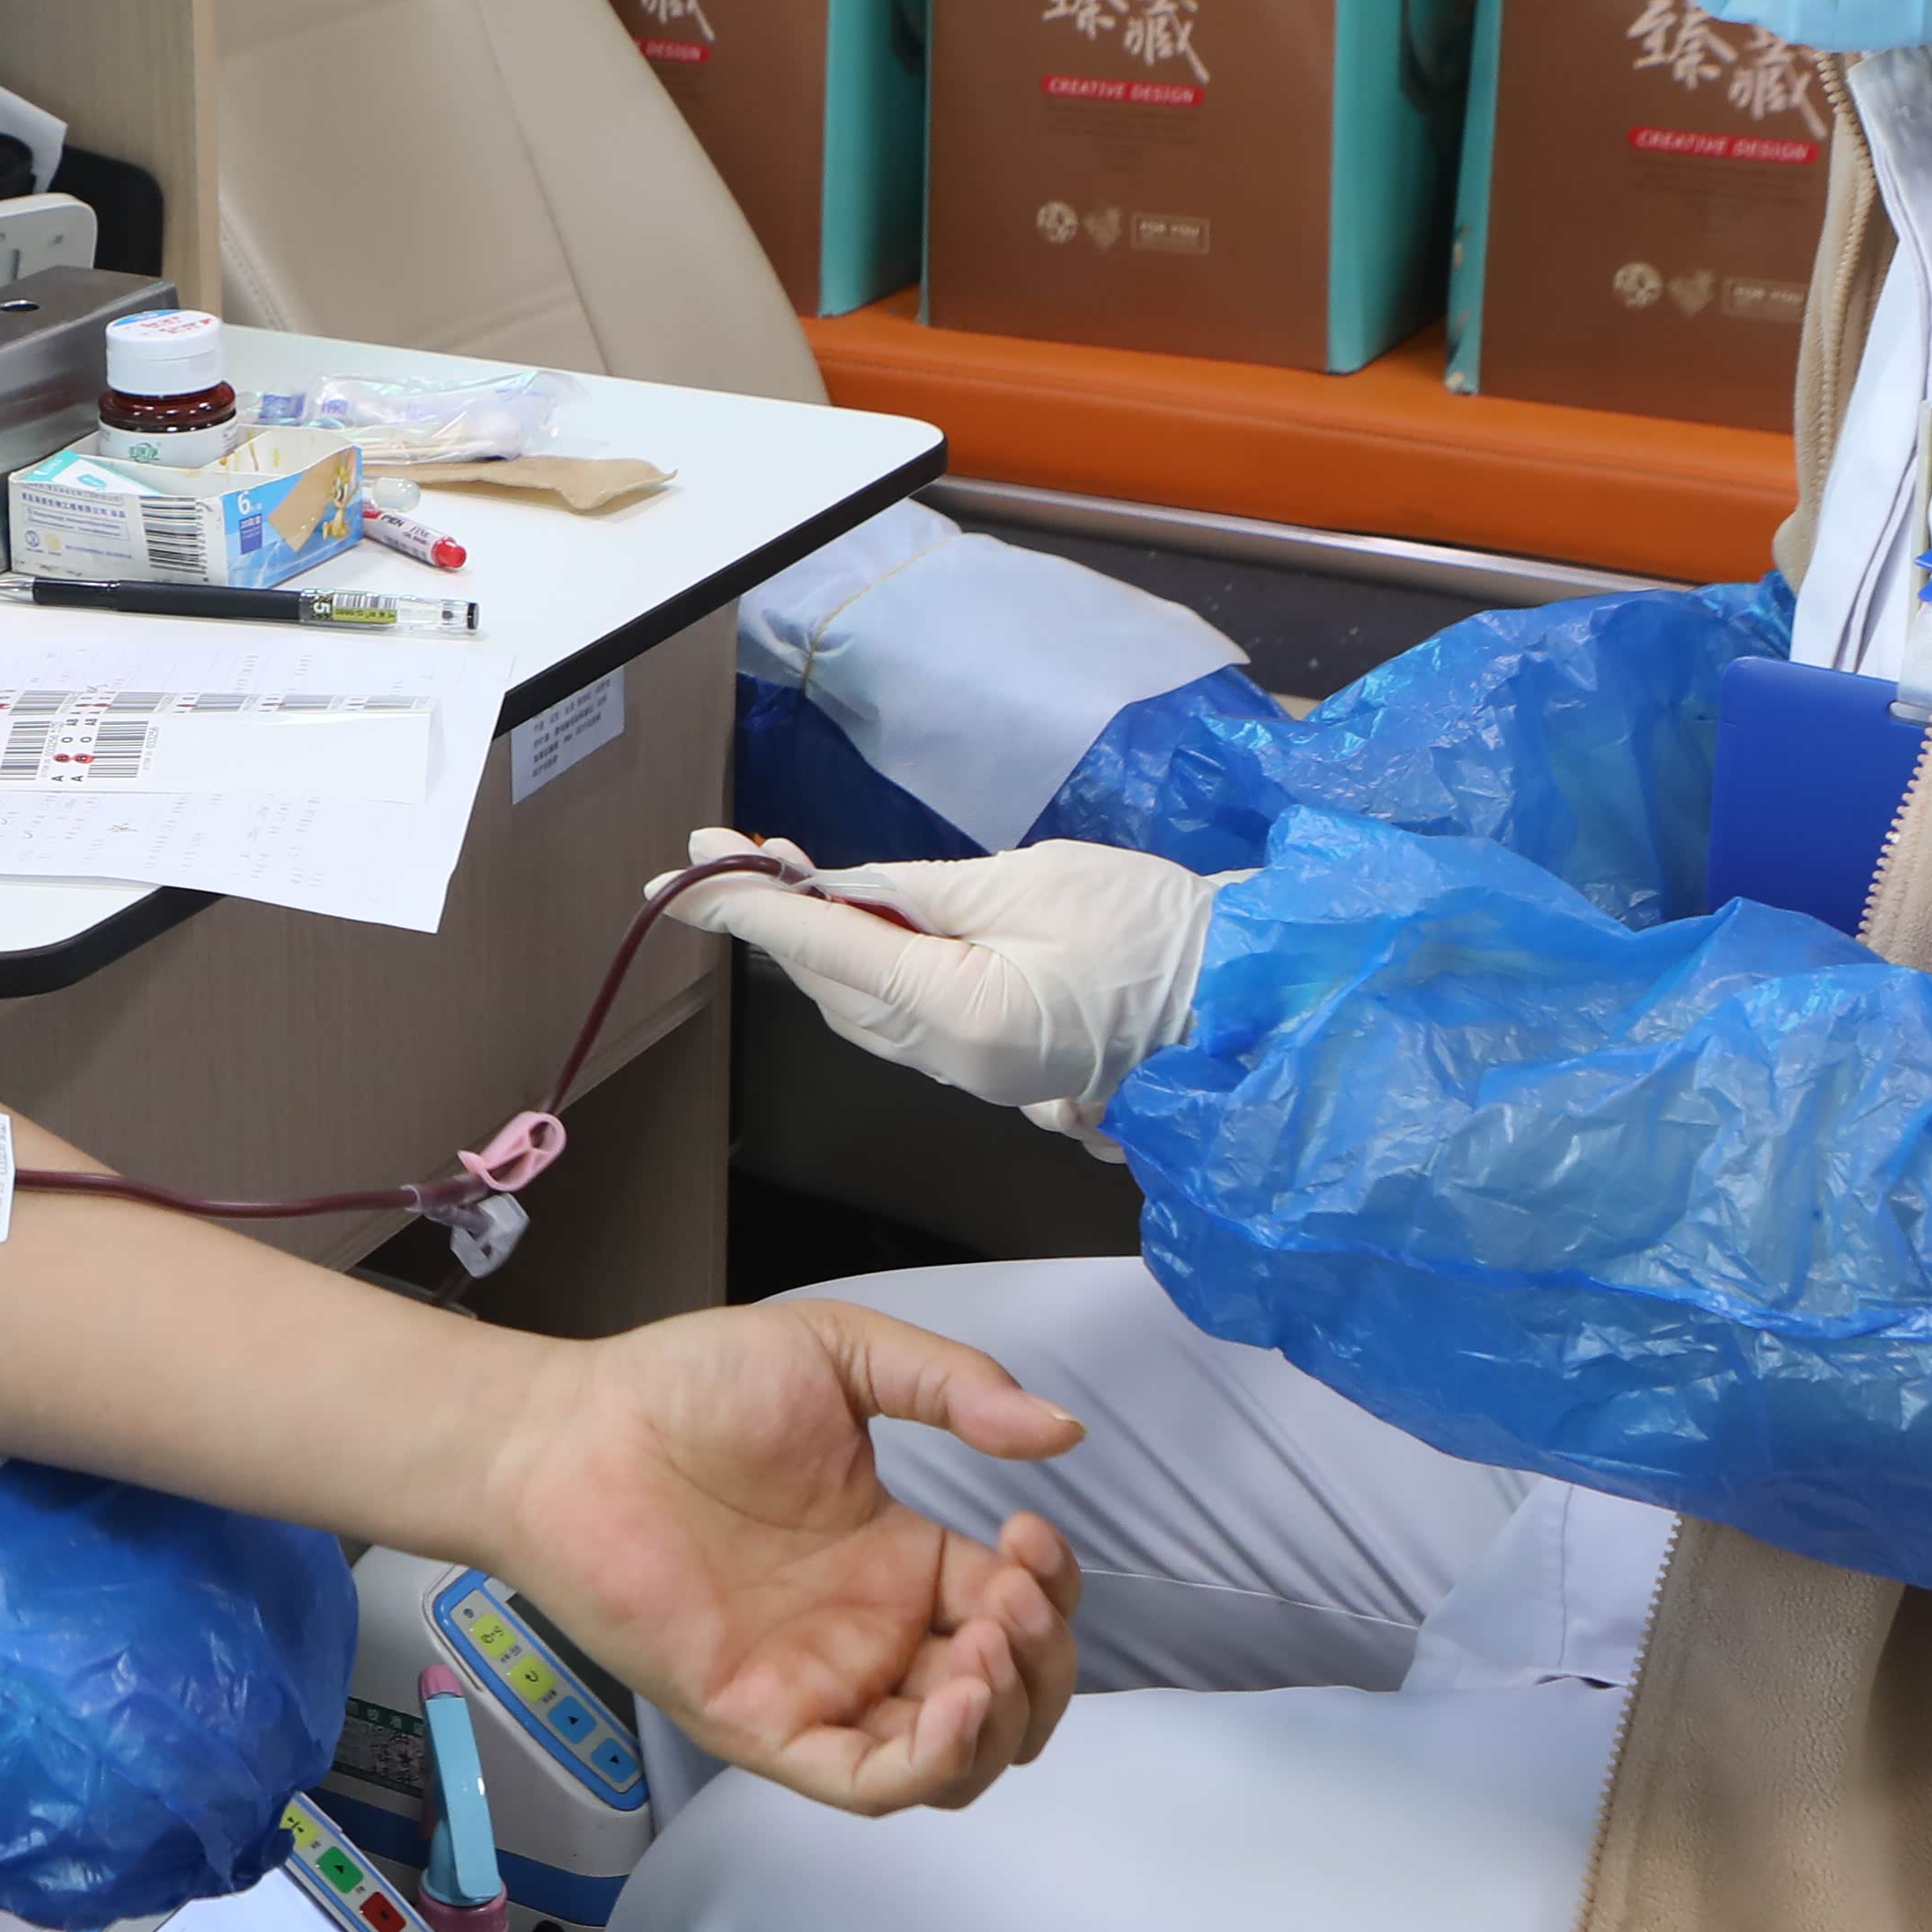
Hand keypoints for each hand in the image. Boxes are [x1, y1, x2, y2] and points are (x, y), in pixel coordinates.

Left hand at [472, 1304, 1085, 1814]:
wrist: (574, 1430)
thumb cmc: (686, 1388)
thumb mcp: (840, 1355)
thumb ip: (951, 1385)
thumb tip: (1062, 1430)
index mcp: (897, 1560)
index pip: (1017, 1612)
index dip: (1052, 1593)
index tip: (1029, 1534)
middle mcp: (869, 1635)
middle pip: (1004, 1702)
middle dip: (1043, 1663)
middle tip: (1015, 1591)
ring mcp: (820, 1686)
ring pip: (953, 1760)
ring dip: (1002, 1718)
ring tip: (986, 1643)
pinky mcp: (765, 1723)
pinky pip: (869, 1784)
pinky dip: (933, 1763)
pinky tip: (956, 1698)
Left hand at [661, 830, 1218, 1117]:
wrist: (1244, 991)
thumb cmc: (1155, 929)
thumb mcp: (1029, 882)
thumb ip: (922, 894)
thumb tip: (841, 890)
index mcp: (962, 1014)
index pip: (829, 950)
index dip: (751, 909)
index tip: (687, 878)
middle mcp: (954, 1059)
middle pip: (831, 987)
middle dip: (770, 920)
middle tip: (716, 860)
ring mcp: (973, 1072)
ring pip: (857, 1006)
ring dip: (811, 943)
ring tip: (769, 874)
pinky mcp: (991, 1064)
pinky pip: (898, 1017)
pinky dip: (861, 968)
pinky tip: (847, 923)